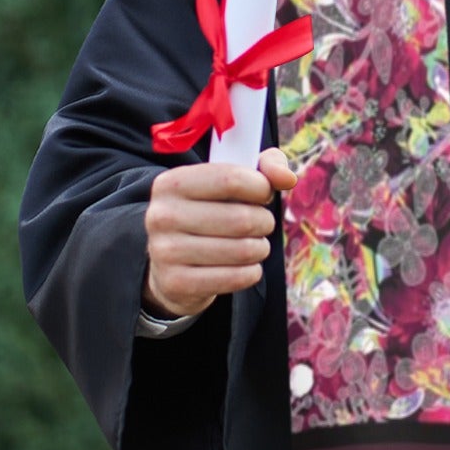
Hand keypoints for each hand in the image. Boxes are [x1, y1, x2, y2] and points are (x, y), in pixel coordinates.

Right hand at [142, 146, 297, 318]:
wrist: (171, 263)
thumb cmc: (211, 211)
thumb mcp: (231, 180)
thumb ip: (265, 167)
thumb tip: (287, 178)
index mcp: (172, 182)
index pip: (231, 179)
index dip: (261, 187)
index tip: (263, 194)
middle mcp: (162, 215)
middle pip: (242, 219)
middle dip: (264, 222)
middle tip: (260, 224)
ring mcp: (165, 251)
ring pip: (243, 250)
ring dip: (260, 248)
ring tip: (253, 245)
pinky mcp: (176, 283)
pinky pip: (236, 278)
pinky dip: (251, 272)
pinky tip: (244, 266)